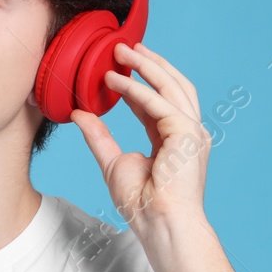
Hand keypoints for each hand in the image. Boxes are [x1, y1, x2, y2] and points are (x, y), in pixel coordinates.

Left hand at [70, 41, 209, 232]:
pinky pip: (161, 104)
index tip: (118, 68)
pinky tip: (117, 80)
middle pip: (173, 86)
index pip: (158, 102)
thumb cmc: (142, 204)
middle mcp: (187, 132)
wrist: (159, 224)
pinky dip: (138, 90)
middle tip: (123, 47)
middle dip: (149, 64)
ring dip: (147, 66)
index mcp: (174, 140)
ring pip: (172, 86)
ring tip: (123, 52)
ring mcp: (191, 132)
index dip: (138, 83)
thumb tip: (80, 113)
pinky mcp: (187, 133)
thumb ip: (98, 136)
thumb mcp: (113, 162)